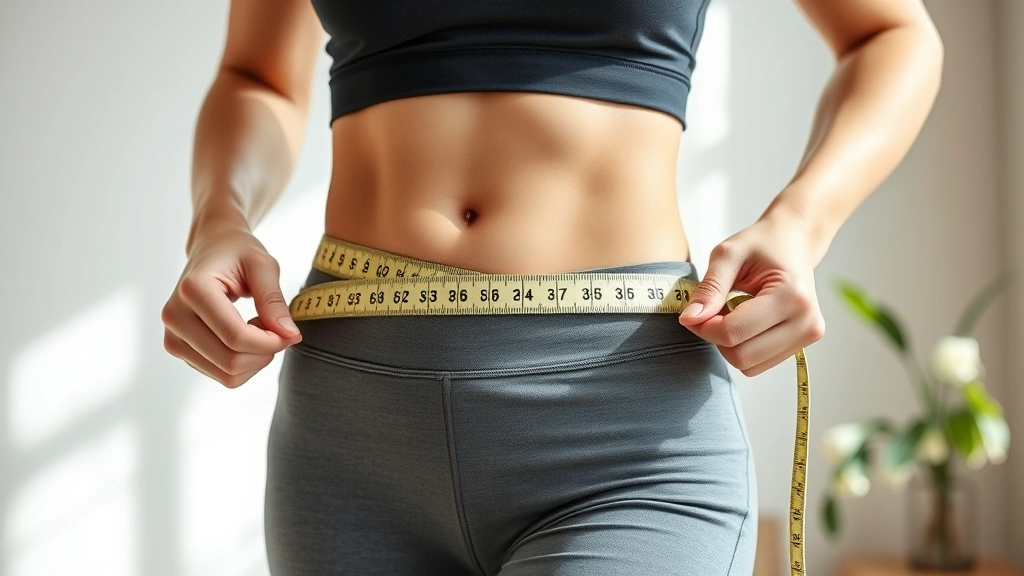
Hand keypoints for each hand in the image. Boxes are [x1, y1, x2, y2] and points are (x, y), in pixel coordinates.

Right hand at [161, 221, 301, 387]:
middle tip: (279, 330)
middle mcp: (175, 315)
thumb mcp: (263, 266)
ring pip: (225, 375)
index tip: (290, 332)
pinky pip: (220, 374)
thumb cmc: (238, 253)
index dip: (271, 342)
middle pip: (229, 361)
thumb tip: (289, 335)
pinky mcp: (177, 348)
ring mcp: (172, 335)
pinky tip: (245, 336)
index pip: (236, 336)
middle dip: (265, 353)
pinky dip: (243, 363)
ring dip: (254, 360)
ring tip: (259, 329)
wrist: (211, 248)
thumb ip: (274, 300)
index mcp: (193, 289)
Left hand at [677, 210, 825, 376]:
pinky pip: (759, 364)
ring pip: (750, 366)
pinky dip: (744, 347)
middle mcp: (806, 322)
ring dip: (730, 345)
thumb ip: (709, 288)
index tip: (694, 310)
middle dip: (716, 338)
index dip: (703, 327)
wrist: (794, 242)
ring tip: (732, 312)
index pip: (733, 333)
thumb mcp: (728, 255)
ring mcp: (808, 336)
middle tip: (712, 310)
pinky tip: (746, 322)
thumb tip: (689, 320)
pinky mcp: (803, 346)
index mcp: (791, 296)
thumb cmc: (761, 244)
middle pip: (742, 356)